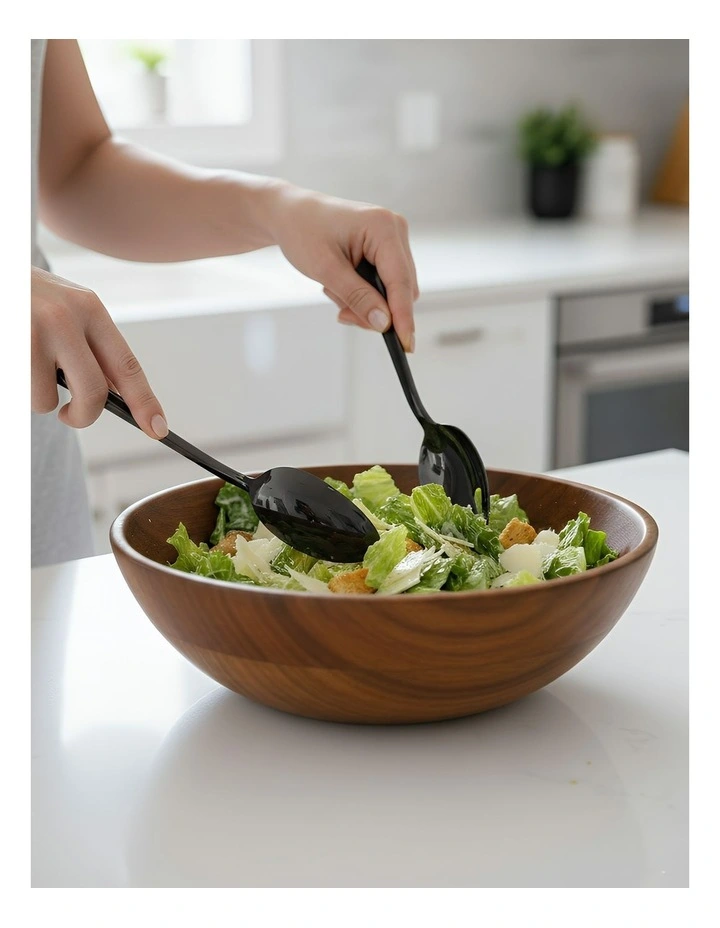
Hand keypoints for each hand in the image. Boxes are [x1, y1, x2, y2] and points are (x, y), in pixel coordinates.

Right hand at [31, 266, 167, 437]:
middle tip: (71, 415)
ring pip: (48, 402)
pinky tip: (14, 362)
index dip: (145, 402)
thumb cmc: (25, 298)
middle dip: (83, 416)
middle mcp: (65, 318)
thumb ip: (90, 346)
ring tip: (26, 368)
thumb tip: (116, 396)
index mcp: (89, 308)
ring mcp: (33, 332)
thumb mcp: (64, 308)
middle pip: (94, 393)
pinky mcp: (9, 348)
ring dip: (38, 398)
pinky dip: (19, 390)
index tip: (158, 429)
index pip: (126, 365)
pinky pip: (22, 395)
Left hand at [266, 185, 418, 351]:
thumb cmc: (303, 231)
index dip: (403, 316)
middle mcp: (394, 230)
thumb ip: (357, 297)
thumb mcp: (326, 269)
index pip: (401, 281)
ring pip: (393, 290)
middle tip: (343, 315)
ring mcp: (391, 239)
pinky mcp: (384, 249)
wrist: (289, 214)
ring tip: (333, 291)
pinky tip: (341, 286)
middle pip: (401, 289)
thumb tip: (384, 323)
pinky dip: (363, 294)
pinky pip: (384, 283)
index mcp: (383, 227)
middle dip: (375, 310)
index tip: (405, 344)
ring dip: (365, 302)